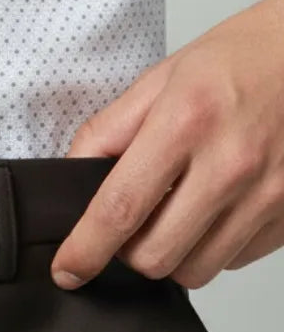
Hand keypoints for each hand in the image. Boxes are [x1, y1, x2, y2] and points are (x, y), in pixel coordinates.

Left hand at [50, 0, 283, 289]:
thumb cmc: (237, 60)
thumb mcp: (160, 79)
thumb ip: (108, 131)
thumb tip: (73, 179)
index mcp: (187, 121)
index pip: (121, 207)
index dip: (86, 249)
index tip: (67, 270)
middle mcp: (232, 163)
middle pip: (156, 256)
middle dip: (129, 252)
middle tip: (130, 225)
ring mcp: (268, 193)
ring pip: (196, 271)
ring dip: (172, 254)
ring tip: (174, 214)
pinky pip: (235, 260)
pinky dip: (214, 247)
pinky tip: (213, 210)